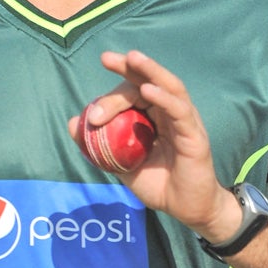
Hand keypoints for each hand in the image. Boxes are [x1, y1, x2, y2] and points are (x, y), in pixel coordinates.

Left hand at [69, 50, 241, 242]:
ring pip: (169, 87)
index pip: (135, 89)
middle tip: (106, 59)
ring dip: (150, 70)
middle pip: (149, 82)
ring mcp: (184, 122)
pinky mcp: (194, 135)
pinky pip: (180, 112)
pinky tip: (148, 91)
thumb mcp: (120, 164)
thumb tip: (73, 123)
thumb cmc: (157, 184)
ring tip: (132, 57)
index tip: (102, 65)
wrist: (185, 209)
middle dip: (127, 69)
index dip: (119, 77)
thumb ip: (99, 144)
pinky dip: (164, 98)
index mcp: (154, 116)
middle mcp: (170, 113)